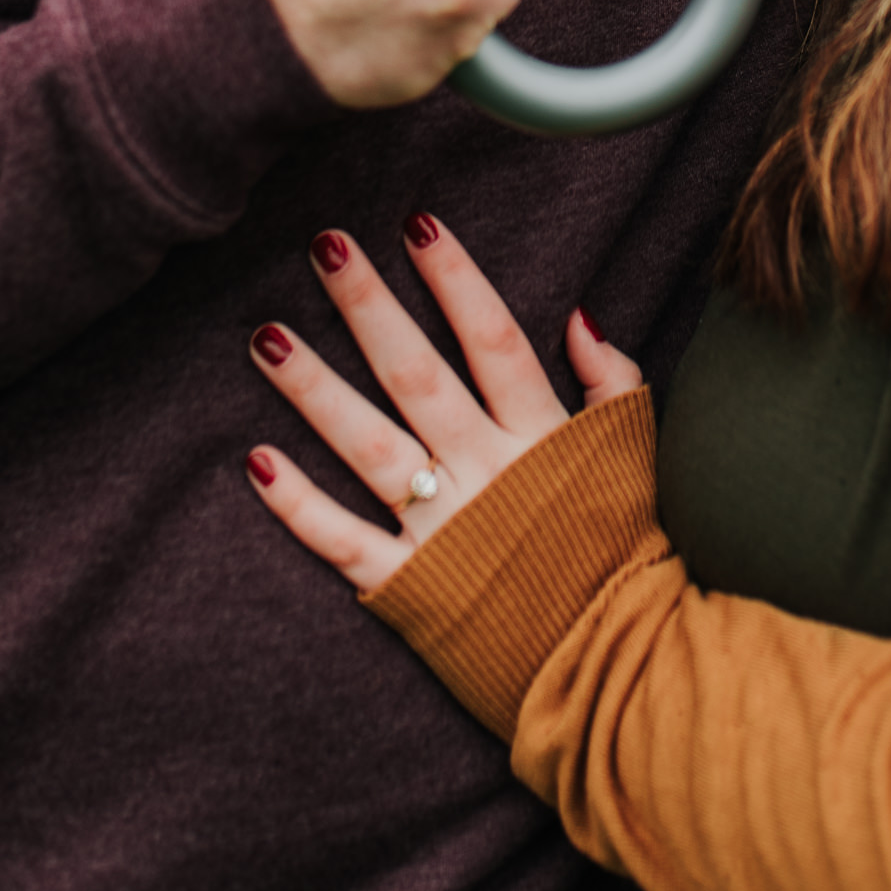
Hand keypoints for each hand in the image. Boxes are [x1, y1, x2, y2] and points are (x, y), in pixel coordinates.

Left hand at [243, 214, 641, 595]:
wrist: (615, 667)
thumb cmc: (624, 553)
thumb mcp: (634, 454)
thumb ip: (611, 380)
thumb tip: (576, 315)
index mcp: (541, 438)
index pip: (492, 339)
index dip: (455, 278)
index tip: (416, 222)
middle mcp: (486, 474)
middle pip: (417, 375)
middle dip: (368, 306)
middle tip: (324, 244)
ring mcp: (443, 530)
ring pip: (367, 446)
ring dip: (314, 389)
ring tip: (265, 338)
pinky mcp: (410, 586)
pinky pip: (343, 540)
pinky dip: (298, 505)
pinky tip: (256, 460)